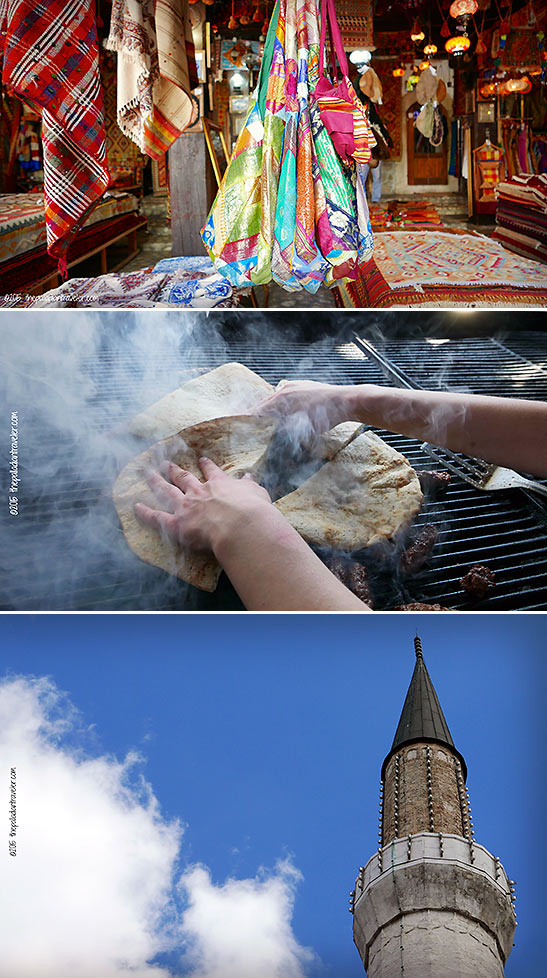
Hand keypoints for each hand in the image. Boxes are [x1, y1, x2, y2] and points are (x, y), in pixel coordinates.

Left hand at [134, 458, 272, 555]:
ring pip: (167, 491)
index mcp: (219, 484)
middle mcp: (199, 492)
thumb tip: (249, 477)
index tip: (202, 460)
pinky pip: (157, 517)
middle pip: (184, 478)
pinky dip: (145, 513)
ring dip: (156, 482)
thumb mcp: (256, 493)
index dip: (206, 466)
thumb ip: (250, 486)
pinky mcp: (177, 523)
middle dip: (175, 471)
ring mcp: (185, 506)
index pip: (212, 472)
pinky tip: (136, 507)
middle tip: (167, 464)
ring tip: (148, 474)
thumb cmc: (252, 510)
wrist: (240, 525)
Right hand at [252, 381, 352, 433]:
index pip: (259, 409)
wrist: (348, 401)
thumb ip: (282, 429)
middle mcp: (287, 389)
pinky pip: (287, 396)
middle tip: (249, 424)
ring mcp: (296, 386)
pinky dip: (282, 405)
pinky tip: (285, 413)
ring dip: (271, 410)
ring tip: (265, 420)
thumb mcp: (301, 427)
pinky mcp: (305, 387)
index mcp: (282, 398)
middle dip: (258, 414)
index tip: (238, 423)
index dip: (248, 418)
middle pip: (266, 403)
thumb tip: (270, 434)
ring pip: (276, 400)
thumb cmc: (325, 415)